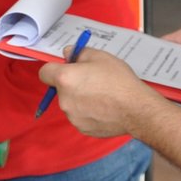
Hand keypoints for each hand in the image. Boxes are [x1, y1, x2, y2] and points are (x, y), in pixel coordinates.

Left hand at [38, 48, 159, 137]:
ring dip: (80, 98)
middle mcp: (64, 99)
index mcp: (65, 79)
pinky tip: (104, 107)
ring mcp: (72, 116)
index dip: (54, 69)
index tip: (67, 68)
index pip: (44, 72)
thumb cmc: (119, 82)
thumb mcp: (100, 57)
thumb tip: (68, 53)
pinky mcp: (82, 128)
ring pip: (71, 103)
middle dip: (72, 84)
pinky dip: (89, 112)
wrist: (136, 109)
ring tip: (102, 95)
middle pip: (60, 88)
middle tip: (92, 80)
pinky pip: (80, 116)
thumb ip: (79, 53)